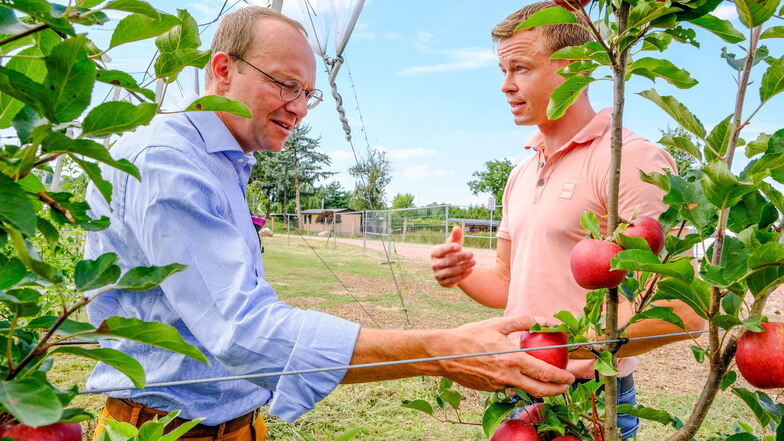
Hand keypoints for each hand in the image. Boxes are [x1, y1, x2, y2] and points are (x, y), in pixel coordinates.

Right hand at [431, 226, 475, 287]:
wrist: (453, 268)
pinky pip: (453, 280)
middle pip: (447, 261)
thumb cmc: (453, 253)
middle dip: (460, 258)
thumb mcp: (455, 244)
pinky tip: (470, 270)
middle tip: (472, 253)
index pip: (441, 250)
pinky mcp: (443, 283)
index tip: (459, 247)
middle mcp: (434, 264)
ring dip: (463, 266)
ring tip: (474, 262)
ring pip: (450, 271)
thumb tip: (457, 228)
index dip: (449, 248)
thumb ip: (456, 237)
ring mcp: (437, 275)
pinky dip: (462, 275)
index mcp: (434, 253)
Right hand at [435, 315, 573, 396]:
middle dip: (556, 390)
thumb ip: (523, 321)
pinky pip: (509, 387)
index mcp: (512, 359)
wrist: (445, 353)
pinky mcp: (490, 389)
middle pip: (540, 390)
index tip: (570, 377)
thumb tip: (545, 320)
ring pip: (525, 391)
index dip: (561, 377)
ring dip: (539, 389)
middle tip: (565, 386)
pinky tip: (518, 375)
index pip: (544, 373)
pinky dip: (518, 383)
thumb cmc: (470, 336)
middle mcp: (508, 376)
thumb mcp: (497, 324)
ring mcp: (498, 385)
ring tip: (547, 383)